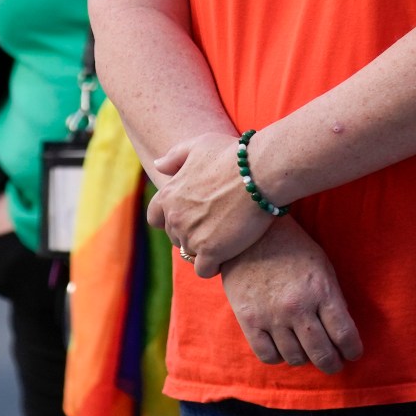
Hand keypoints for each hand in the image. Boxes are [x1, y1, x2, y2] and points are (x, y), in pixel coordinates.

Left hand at [143, 130, 272, 276]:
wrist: (260, 172)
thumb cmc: (232, 155)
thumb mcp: (199, 146)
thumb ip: (175, 156)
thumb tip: (158, 165)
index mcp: (168, 195)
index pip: (155, 218)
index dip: (170, 219)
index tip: (189, 217)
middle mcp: (175, 218)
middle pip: (175, 237)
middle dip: (190, 233)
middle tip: (215, 225)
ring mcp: (191, 236)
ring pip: (190, 253)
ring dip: (204, 249)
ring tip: (225, 239)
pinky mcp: (211, 252)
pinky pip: (204, 270)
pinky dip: (213, 266)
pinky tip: (227, 256)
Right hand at [217, 217, 365, 372]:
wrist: (249, 233)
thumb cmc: (292, 248)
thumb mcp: (322, 267)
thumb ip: (333, 298)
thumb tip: (342, 331)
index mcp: (321, 291)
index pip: (344, 335)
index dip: (352, 350)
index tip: (352, 353)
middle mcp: (297, 307)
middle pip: (321, 353)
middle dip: (332, 363)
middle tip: (333, 363)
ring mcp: (271, 315)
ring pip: (295, 358)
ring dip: (305, 358)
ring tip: (306, 351)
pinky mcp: (249, 320)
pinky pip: (267, 355)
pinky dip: (279, 357)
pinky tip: (283, 347)